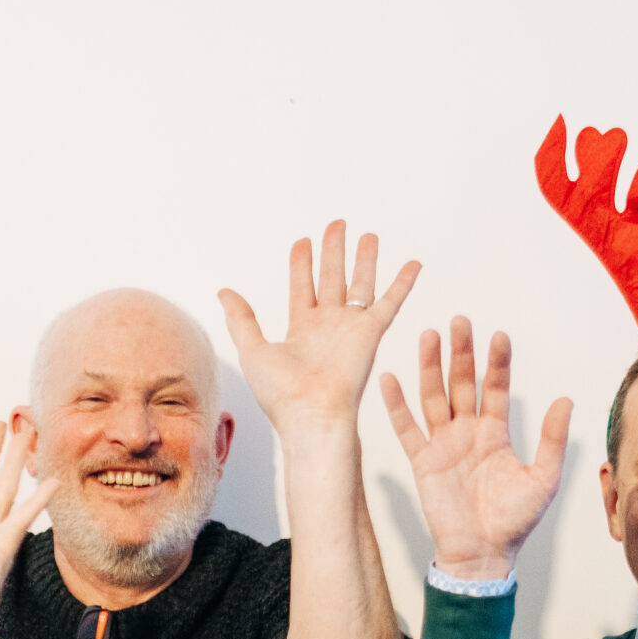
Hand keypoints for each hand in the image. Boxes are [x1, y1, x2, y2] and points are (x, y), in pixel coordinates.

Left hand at [219, 221, 417, 438]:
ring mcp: (351, 328)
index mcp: (301, 330)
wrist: (312, 414)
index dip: (302, 263)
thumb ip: (241, 319)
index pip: (302, 287)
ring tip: (369, 236)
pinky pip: (391, 302)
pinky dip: (403, 283)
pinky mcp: (371, 333)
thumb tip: (224, 292)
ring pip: (361, 284)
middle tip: (337, 225)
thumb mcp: (252, 350)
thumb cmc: (282, 394)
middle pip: (332, 278)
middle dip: (333, 251)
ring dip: (365, 259)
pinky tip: (413, 264)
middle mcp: (328, 326)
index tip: (303, 241)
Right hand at [377, 318, 571, 581]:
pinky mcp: (422, 461)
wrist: (483, 554)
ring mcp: (443, 445)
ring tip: (429, 335)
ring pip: (434, 396)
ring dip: (430, 367)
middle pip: (462, 383)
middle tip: (460, 322)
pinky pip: (407, 428)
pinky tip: (390, 377)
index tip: (499, 335)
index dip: (497, 363)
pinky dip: (396, 404)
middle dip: (461, 353)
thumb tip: (565, 400)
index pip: (495, 388)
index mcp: (496, 434)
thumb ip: (551, 440)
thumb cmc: (514, 522)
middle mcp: (468, 433)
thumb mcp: (543, 479)